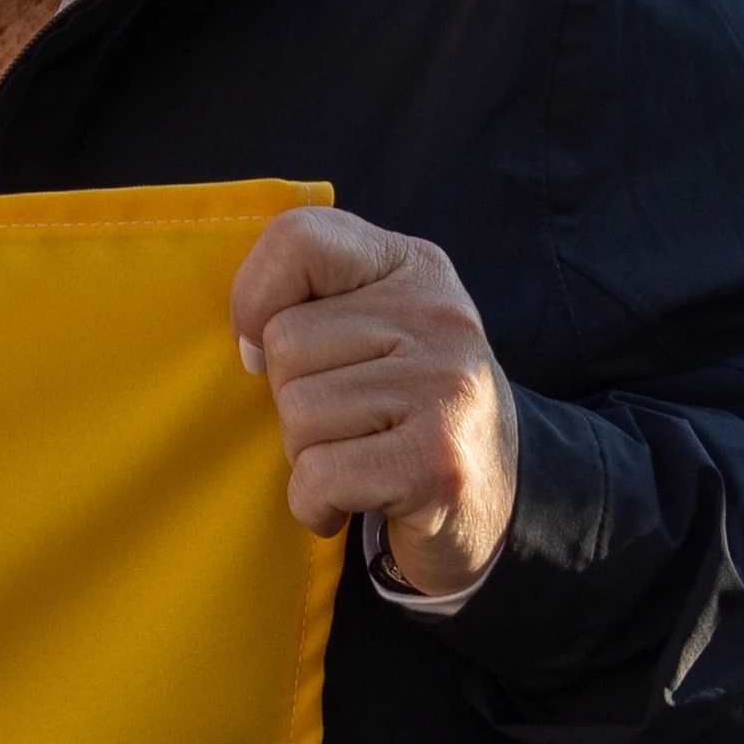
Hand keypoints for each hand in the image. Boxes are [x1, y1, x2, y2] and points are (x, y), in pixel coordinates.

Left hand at [231, 206, 518, 601]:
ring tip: (360, 457)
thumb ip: (308, 301)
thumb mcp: (370, 326)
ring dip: (308, 455)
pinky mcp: (438, 461)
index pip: (299, 239)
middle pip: (285, 342)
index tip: (280, 348)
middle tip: (348, 422)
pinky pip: (318, 476)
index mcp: (414, 267)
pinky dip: (318, 504)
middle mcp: (439, 316)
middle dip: (294, 397)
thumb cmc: (402, 407)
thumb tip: (249, 344)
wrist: (494, 494)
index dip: (258, 297)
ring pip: (297, 414)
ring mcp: (445, 387)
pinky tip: (358, 499)